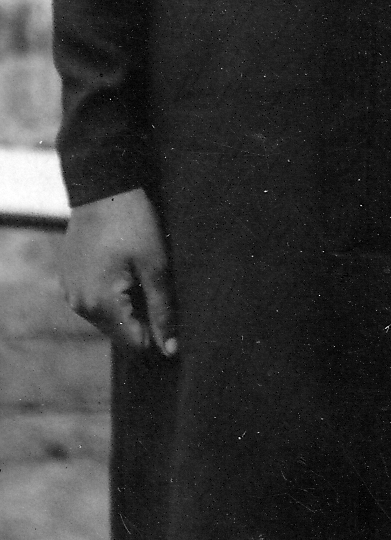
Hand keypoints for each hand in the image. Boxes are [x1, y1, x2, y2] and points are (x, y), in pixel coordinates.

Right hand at [61, 187, 177, 357]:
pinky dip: (112, 292)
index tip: (173, 309)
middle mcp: (78, 304)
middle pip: (121, 332)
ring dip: (128, 304)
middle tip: (157, 283)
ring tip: (140, 272)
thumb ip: (163, 311)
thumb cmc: (134, 224)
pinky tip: (123, 266)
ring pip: (108, 316)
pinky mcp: (68, 278)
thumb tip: (171, 350)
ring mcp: (70, 291)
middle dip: (144, 317)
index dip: (160, 333)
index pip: (136, 344)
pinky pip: (95, 299)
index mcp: (100, 304)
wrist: (103, 189)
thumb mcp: (156, 267)